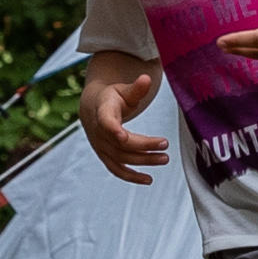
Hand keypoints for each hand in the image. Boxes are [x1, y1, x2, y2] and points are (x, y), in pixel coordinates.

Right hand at [78, 60, 168, 187]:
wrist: (92, 109)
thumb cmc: (112, 97)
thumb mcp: (123, 90)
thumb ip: (136, 88)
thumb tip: (147, 78)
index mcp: (102, 112)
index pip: (105, 122)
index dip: (112, 130)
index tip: (123, 136)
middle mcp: (99, 132)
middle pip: (121, 143)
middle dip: (143, 146)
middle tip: (165, 144)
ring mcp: (101, 146)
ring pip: (121, 158)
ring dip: (143, 161)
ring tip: (164, 159)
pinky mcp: (105, 156)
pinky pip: (117, 169)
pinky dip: (132, 176)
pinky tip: (148, 180)